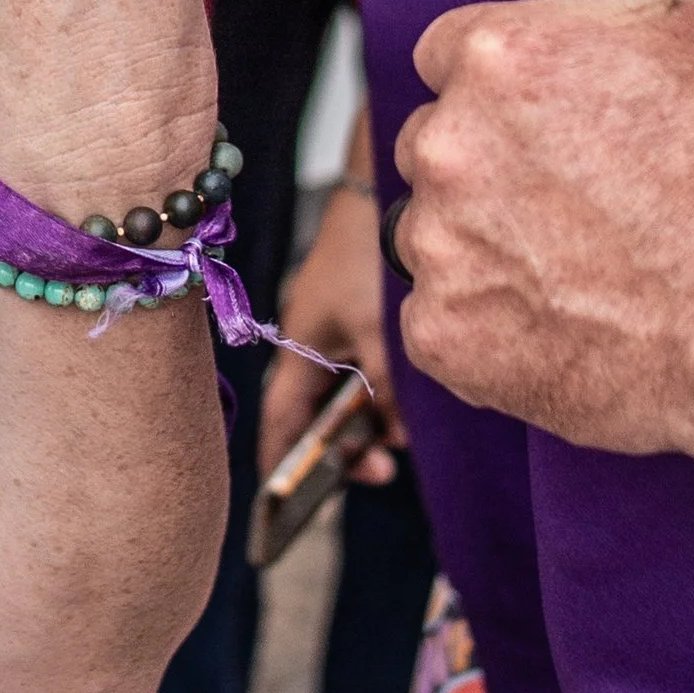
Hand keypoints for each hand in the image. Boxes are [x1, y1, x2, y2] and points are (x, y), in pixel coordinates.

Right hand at [259, 180, 402, 481]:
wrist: (384, 189)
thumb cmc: (368, 255)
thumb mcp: (378, 329)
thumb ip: (385, 386)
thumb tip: (396, 435)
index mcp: (298, 344)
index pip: (280, 417)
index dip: (279, 459)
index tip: (283, 503)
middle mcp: (312, 340)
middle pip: (315, 412)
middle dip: (342, 449)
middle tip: (383, 472)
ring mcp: (336, 328)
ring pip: (346, 394)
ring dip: (371, 421)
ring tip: (403, 441)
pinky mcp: (364, 316)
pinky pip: (367, 372)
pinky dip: (386, 394)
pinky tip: (414, 404)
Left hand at [391, 0, 693, 454]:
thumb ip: (623, 3)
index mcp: (496, 56)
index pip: (446, 54)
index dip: (495, 87)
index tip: (531, 119)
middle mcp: (449, 143)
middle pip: (432, 144)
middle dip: (482, 167)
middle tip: (560, 203)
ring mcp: (438, 242)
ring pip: (431, 235)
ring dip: (479, 247)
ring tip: (568, 272)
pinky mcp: (441, 331)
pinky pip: (439, 320)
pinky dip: (483, 327)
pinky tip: (555, 326)